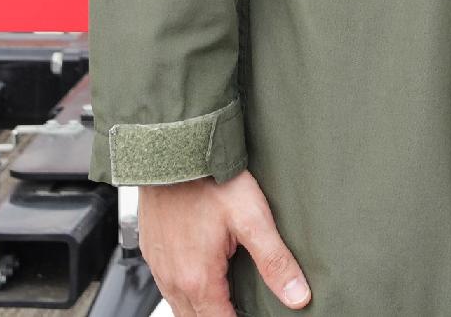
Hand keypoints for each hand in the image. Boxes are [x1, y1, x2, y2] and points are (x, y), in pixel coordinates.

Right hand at [135, 171, 308, 316]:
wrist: (172, 150)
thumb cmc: (210, 180)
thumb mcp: (252, 219)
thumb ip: (275, 261)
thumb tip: (298, 295)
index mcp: (198, 278)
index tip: (256, 316)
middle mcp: (173, 279)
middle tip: (242, 309)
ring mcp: (159, 266)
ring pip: (179, 307)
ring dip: (201, 310)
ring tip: (225, 302)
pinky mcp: (152, 252)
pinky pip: (166, 288)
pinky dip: (184, 294)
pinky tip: (200, 282)